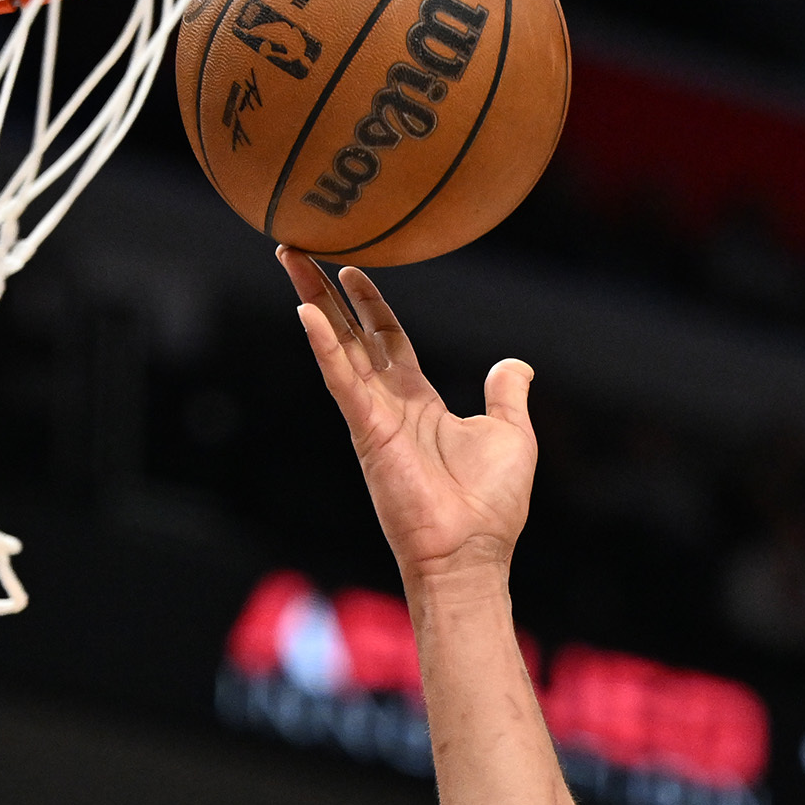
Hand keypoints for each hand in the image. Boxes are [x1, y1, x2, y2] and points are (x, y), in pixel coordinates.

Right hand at [280, 247, 537, 592]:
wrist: (470, 552)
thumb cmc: (490, 506)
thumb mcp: (510, 434)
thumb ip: (506, 394)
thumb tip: (514, 365)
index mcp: (419, 402)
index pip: (388, 340)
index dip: (370, 304)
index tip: (354, 269)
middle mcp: (389, 404)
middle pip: (350, 332)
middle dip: (324, 291)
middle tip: (299, 251)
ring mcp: (372, 416)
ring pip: (336, 344)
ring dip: (312, 300)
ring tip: (289, 257)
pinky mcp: (367, 431)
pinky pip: (341, 379)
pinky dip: (324, 345)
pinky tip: (306, 310)